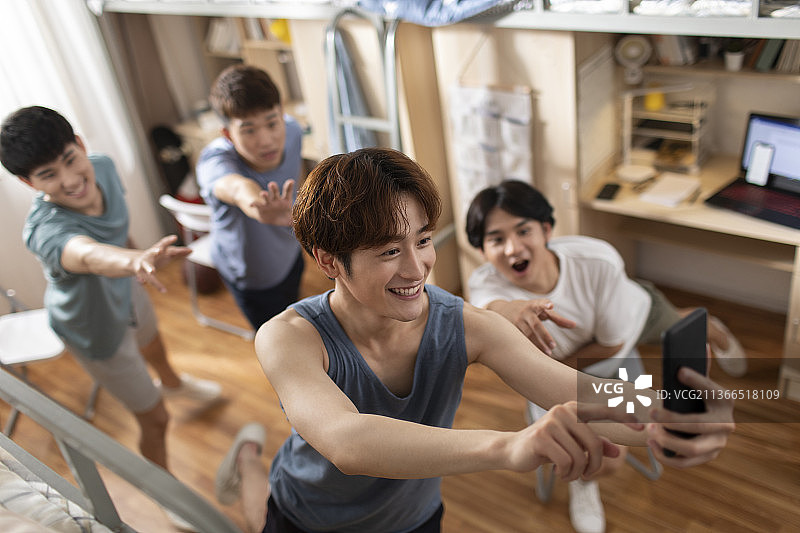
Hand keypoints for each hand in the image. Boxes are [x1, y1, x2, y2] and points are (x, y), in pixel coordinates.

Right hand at [133, 235, 190, 291]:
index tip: (175, 237)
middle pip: (152, 252)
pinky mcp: (139, 272)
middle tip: (158, 250)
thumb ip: (178, 252)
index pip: (163, 243)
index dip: (169, 240)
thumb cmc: (155, 256)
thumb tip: (192, 250)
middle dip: (155, 251)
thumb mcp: (167, 253)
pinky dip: (141, 279)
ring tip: (152, 271)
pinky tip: (142, 282)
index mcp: (157, 249)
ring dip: (149, 268)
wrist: (136, 262)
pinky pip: (141, 276)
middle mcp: (149, 255)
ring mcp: (143, 263)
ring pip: (146, 266)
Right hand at [249, 179, 294, 225]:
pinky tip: (251, 204)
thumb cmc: (283, 215)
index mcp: (285, 200)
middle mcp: (276, 200)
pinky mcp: (261, 208)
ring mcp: (268, 203)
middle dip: (274, 188)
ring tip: (263, 193)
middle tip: (271, 184)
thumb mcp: (290, 218)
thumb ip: (294, 220)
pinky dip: (254, 204)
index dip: (289, 187)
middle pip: (275, 192)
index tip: (290, 181)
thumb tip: (299, 224)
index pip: (287, 192)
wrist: (271, 218)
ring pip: (266, 197)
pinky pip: (257, 204)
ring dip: (264, 195)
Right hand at [488, 299, 575, 354]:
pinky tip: (536, 355)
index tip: (550, 305)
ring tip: (549, 353)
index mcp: (533, 305)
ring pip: (527, 334)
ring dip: (538, 344)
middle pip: (536, 325)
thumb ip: (557, 318)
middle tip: (553, 346)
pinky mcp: (510, 330)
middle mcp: (524, 313)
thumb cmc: (528, 310)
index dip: (545, 304)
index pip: (540, 304)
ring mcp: (516, 321)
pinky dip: (529, 347)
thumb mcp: (541, 310)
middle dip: (544, 336)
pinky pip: (521, 340)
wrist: (501, 309)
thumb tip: (574, 325)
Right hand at [507, 401, 641, 480]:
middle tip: (585, 475)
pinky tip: (558, 472)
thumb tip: (617, 451)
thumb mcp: (573, 445)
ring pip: (580, 456)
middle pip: (594, 444)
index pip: (603, 410)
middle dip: (593, 466)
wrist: (514, 450)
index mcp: (574, 408)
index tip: (642, 426)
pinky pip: (566, 462)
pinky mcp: (541, 436)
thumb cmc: (547, 446)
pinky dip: (566, 474)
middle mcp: (564, 410)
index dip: (624, 416)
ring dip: (576, 473)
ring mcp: (551, 421)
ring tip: (567, 473)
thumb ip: (594, 444)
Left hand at [646, 367, 734, 467]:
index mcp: (724, 400)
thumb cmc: (696, 397)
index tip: (679, 371)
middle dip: (674, 420)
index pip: (712, 390)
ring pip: (692, 448)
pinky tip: (651, 443)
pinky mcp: (707, 457)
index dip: (697, 380)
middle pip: (699, 424)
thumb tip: (700, 343)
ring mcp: (718, 443)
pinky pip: (684, 462)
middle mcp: (726, 423)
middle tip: (652, 413)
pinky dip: (665, 455)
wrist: (708, 422)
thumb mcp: (700, 382)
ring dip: (668, 439)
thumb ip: (700, 366)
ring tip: (650, 429)